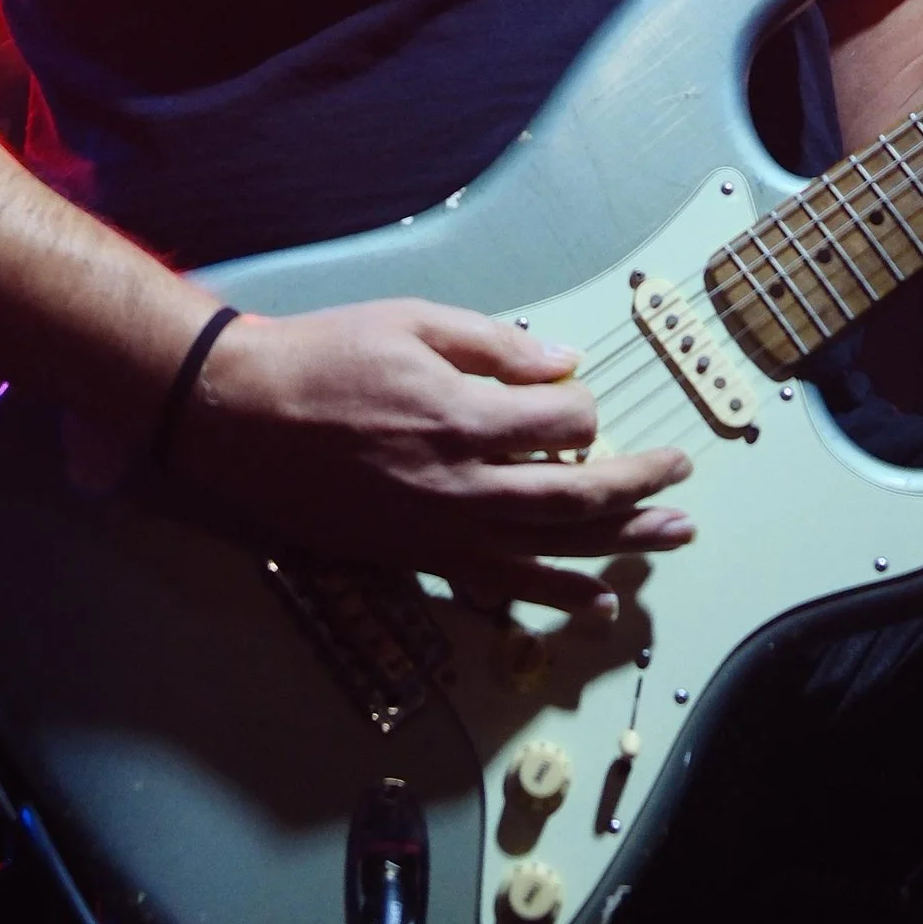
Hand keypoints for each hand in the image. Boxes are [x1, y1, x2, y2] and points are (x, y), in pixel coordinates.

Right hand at [173, 297, 695, 616]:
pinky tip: (594, 601)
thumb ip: (493, 344)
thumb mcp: (412, 321)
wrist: (240, 416)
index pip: (562, 421)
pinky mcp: (416, 557)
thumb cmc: (323, 357)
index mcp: (460, 417)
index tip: (576, 394)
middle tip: (682, 474)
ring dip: (619, 543)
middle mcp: (459, 485)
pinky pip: (499, 585)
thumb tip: (562, 362)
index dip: (583, 406)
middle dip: (638, 484)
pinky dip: (552, 596)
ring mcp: (438, 531)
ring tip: (674, 535)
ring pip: (550, 548)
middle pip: (574, 496)